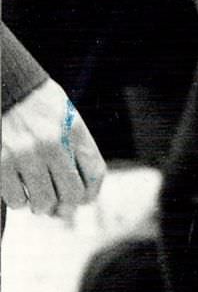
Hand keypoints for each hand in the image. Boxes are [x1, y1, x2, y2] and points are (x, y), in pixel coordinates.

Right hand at [1, 80, 106, 216]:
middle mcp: (54, 143)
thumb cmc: (37, 105)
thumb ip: (75, 149)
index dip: (89, 194)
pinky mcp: (2, 161)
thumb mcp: (66, 118)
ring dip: (40, 205)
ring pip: (43, 202)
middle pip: (72, 194)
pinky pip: (16, 198)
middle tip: (54, 202)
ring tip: (34, 195)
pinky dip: (18, 199)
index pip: (95, 174)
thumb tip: (74, 197)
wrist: (7, 86)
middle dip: (64, 205)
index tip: (80, 200)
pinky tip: (17, 187)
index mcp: (74, 130)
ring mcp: (26, 154)